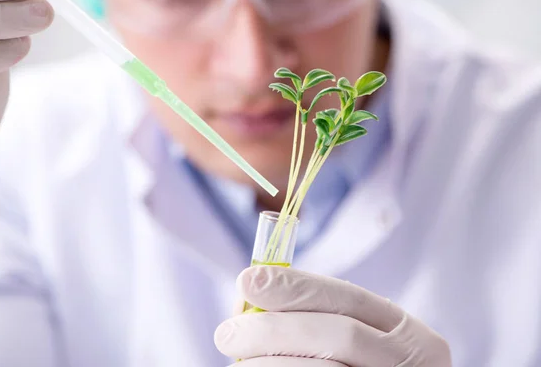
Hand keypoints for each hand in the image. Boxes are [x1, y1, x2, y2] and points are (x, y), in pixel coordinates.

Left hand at [215, 266, 451, 366]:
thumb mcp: (363, 341)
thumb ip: (319, 317)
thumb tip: (251, 294)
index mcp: (410, 335)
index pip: (350, 299)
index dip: (296, 286)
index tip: (247, 280)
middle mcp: (410, 363)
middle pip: (339, 335)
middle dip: (276, 328)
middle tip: (227, 333)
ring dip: (270, 363)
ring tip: (238, 361)